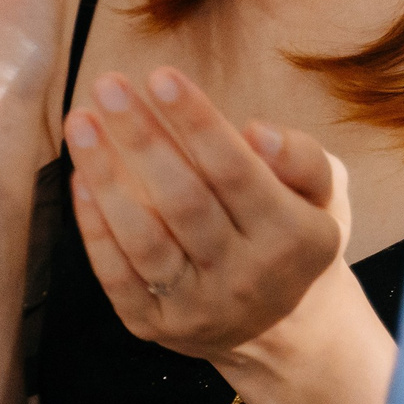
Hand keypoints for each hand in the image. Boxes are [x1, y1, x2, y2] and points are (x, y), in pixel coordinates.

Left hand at [65, 66, 350, 367]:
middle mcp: (245, 279)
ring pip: (143, 239)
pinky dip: (94, 225)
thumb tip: (257, 133)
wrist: (281, 326)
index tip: (161, 76)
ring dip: (106, 176)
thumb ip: (302, 158)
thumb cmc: (293, 233)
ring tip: (81, 123)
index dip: (197, 122)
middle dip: (142, 138)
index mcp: (294, 239)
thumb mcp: (322, 193)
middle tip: (108, 85)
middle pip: (184, 201)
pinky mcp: (154, 328)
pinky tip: (81, 178)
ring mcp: (197, 308)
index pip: (237, 171)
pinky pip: (117, 274)